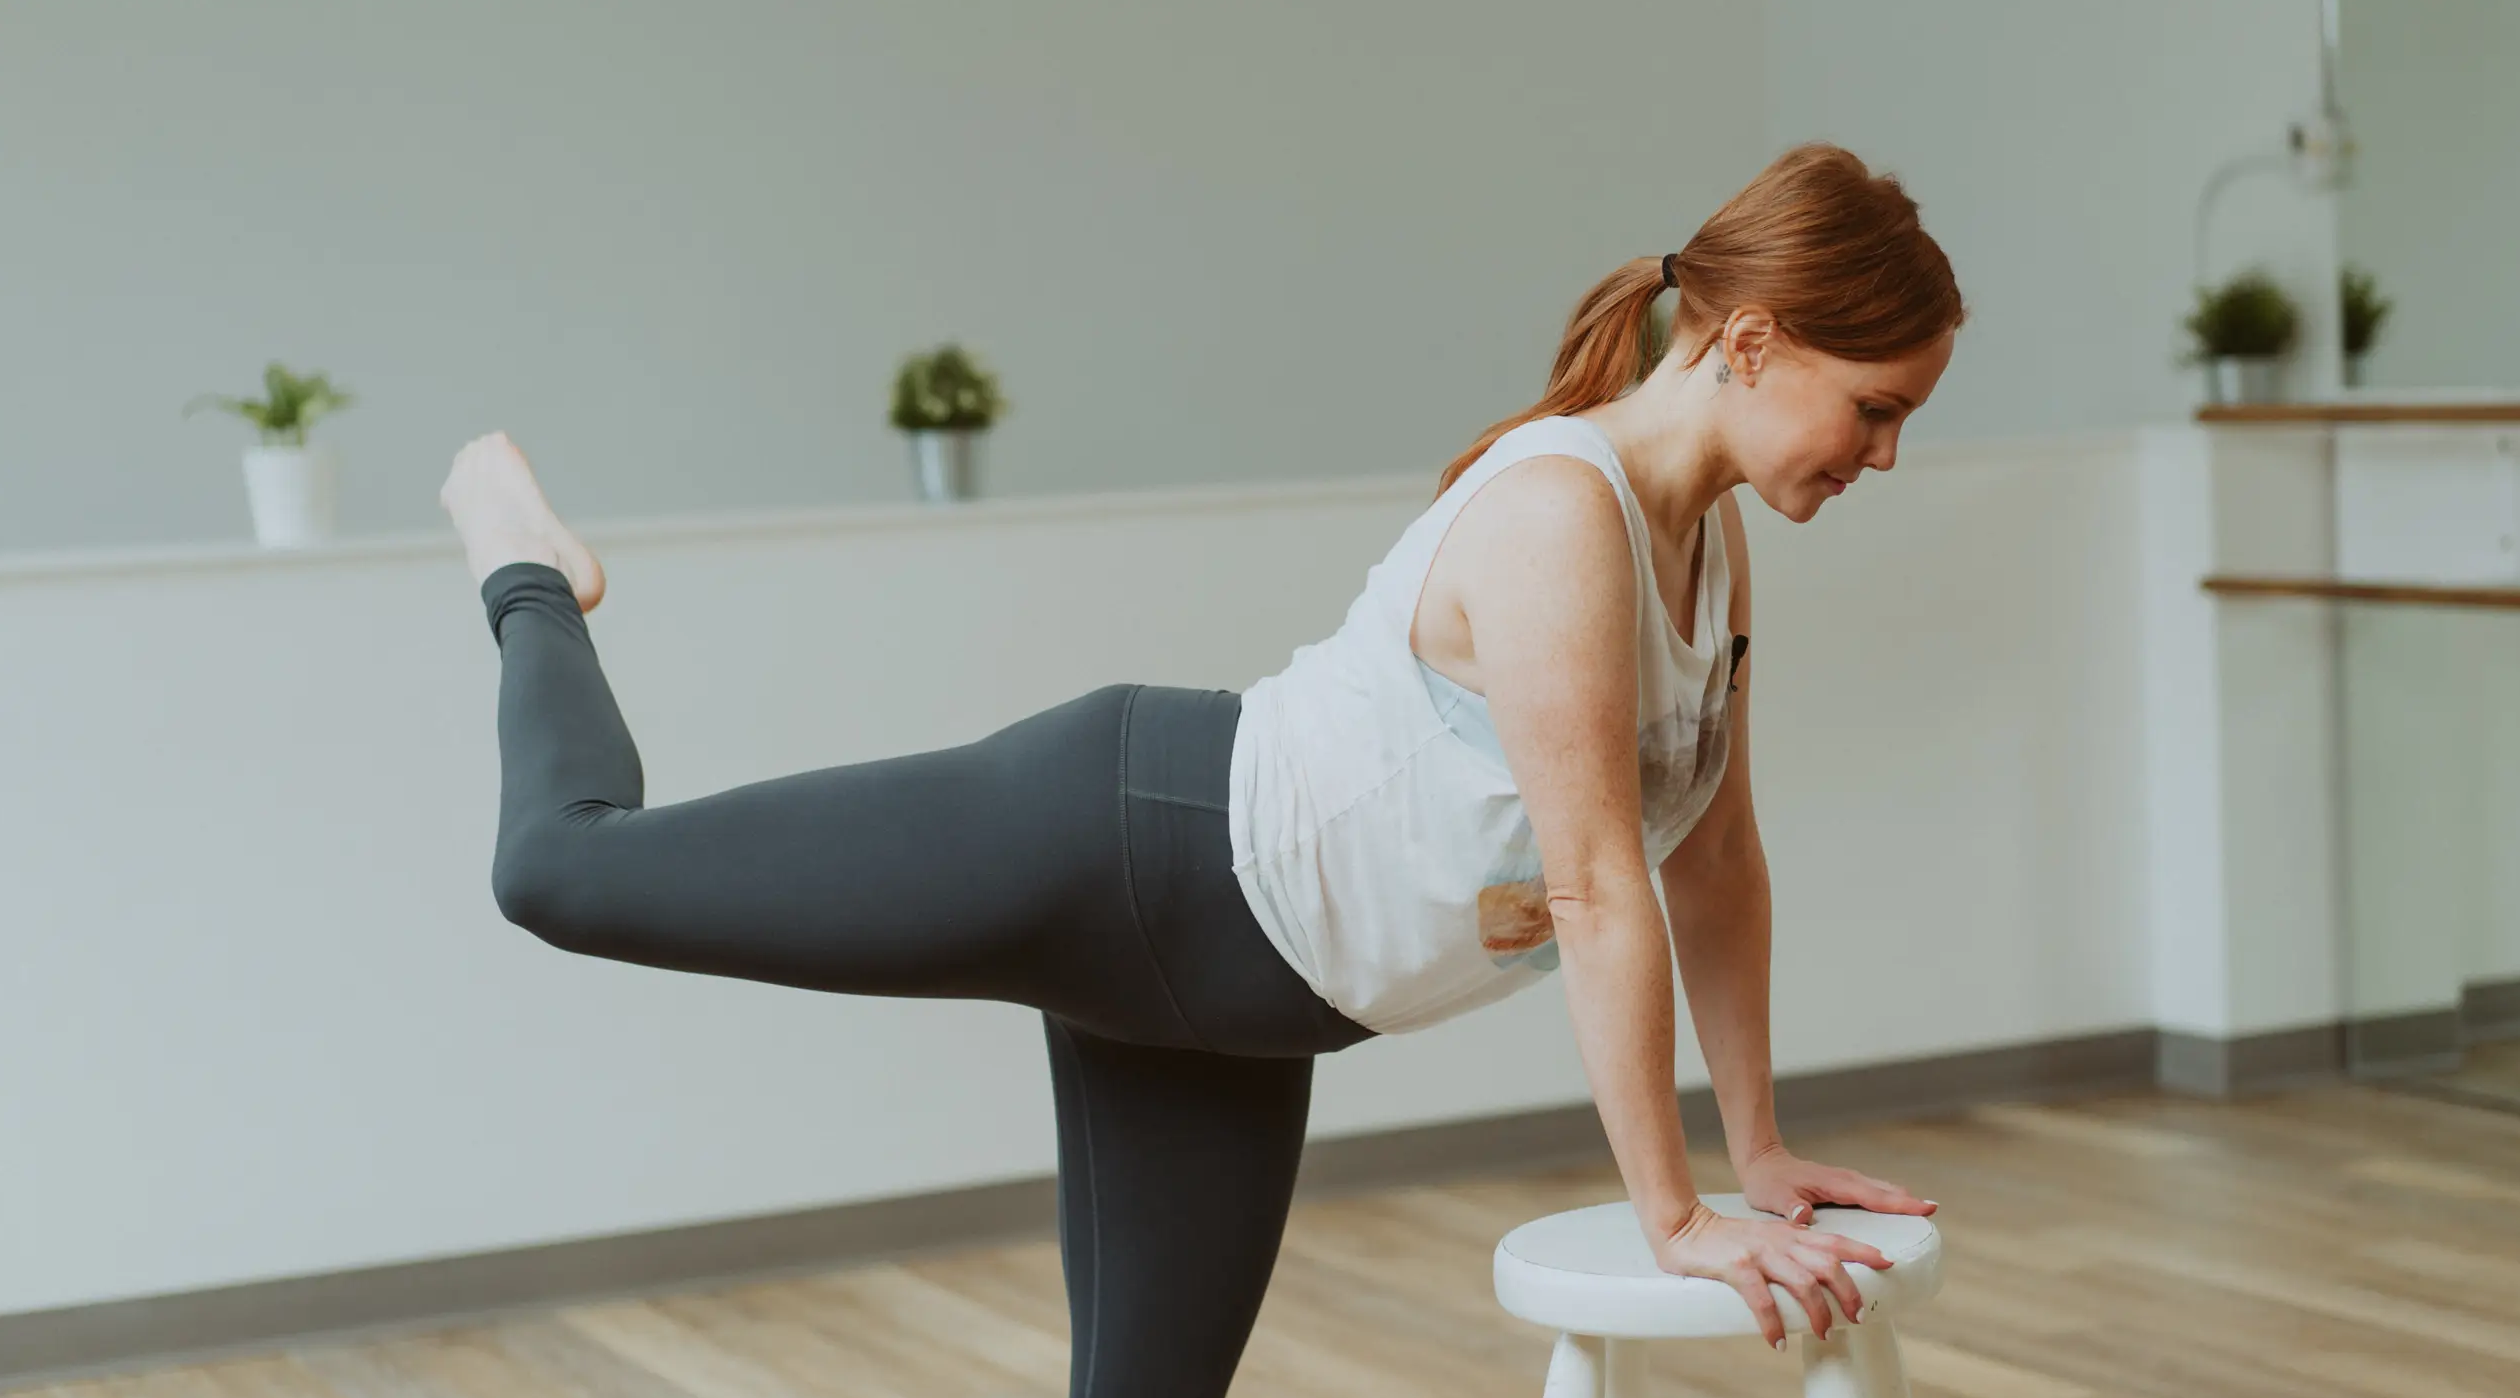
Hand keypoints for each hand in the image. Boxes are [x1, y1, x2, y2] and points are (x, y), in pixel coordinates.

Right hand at [1651, 1200, 1891, 1347]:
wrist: (1683, 1226)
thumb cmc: (1725, 1238)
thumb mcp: (1765, 1238)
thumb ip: (1790, 1250)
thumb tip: (1817, 1274)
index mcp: (1789, 1234)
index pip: (1835, 1240)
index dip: (1863, 1251)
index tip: (1887, 1263)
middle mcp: (1780, 1241)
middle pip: (1828, 1263)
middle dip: (1848, 1291)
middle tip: (1856, 1316)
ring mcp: (1760, 1253)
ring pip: (1803, 1282)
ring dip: (1818, 1312)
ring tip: (1822, 1334)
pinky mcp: (1737, 1266)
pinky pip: (1762, 1300)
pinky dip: (1773, 1324)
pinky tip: (1776, 1342)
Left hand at [1737, 1142, 1935, 1224]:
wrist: (1760, 1161)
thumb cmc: (1766, 1182)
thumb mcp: (1772, 1197)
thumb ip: (1789, 1207)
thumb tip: (1804, 1217)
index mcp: (1831, 1183)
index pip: (1870, 1195)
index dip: (1897, 1203)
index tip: (1922, 1207)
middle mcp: (1842, 1179)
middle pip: (1881, 1190)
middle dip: (1907, 1199)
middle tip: (1932, 1209)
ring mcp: (1842, 1180)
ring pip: (1878, 1188)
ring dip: (1900, 1197)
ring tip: (1923, 1208)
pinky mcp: (1840, 1184)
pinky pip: (1869, 1190)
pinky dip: (1886, 1196)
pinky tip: (1896, 1204)